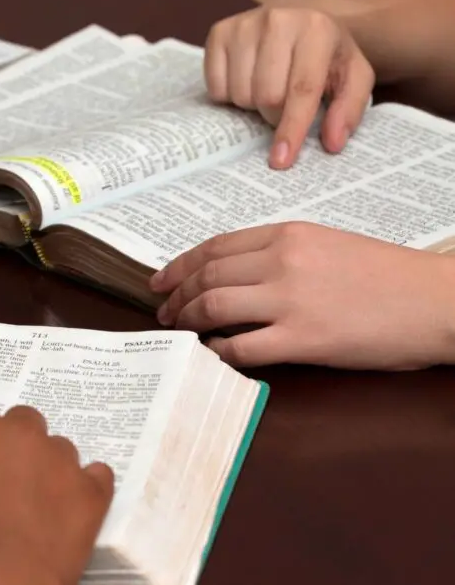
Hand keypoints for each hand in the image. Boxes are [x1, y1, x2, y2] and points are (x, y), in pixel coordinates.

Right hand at [0, 399, 113, 584]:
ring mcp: (61, 459)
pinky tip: (71, 505)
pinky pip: (96, 475)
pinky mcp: (91, 492)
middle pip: (13, 420)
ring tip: (31, 498)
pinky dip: (84, 486)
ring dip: (43, 463)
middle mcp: (19, 431)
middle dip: (3, 443)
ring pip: (56, 446)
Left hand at [151, 222, 454, 369]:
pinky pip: (242, 347)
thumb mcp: (328, 245)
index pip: (215, 248)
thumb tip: (235, 274)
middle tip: (162, 311)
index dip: (180, 266)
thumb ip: (280, 253)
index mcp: (288, 235)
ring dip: (187, 321)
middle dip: (176, 296)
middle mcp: (283, 262)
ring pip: (214, 308)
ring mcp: (291, 300)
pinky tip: (213, 353)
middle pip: (207, 277)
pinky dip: (218, 351)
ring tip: (178, 331)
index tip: (162, 280)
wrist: (437, 301)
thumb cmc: (388, 276)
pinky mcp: (304, 339)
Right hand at [204, 6, 375, 168]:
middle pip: (266, 96)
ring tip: (268, 88)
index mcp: (316, 30)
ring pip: (239, 93)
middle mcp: (277, 21)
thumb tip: (332, 143)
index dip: (291, 128)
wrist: (302, 14)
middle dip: (274, 115)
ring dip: (252, 104)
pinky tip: (247, 80)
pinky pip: (216, 87)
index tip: (281, 160)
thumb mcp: (353, 76)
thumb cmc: (327, 53)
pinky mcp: (219, 32)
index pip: (301, 90)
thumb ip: (349, 109)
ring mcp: (244, 25)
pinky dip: (230, 95)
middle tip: (286, 107)